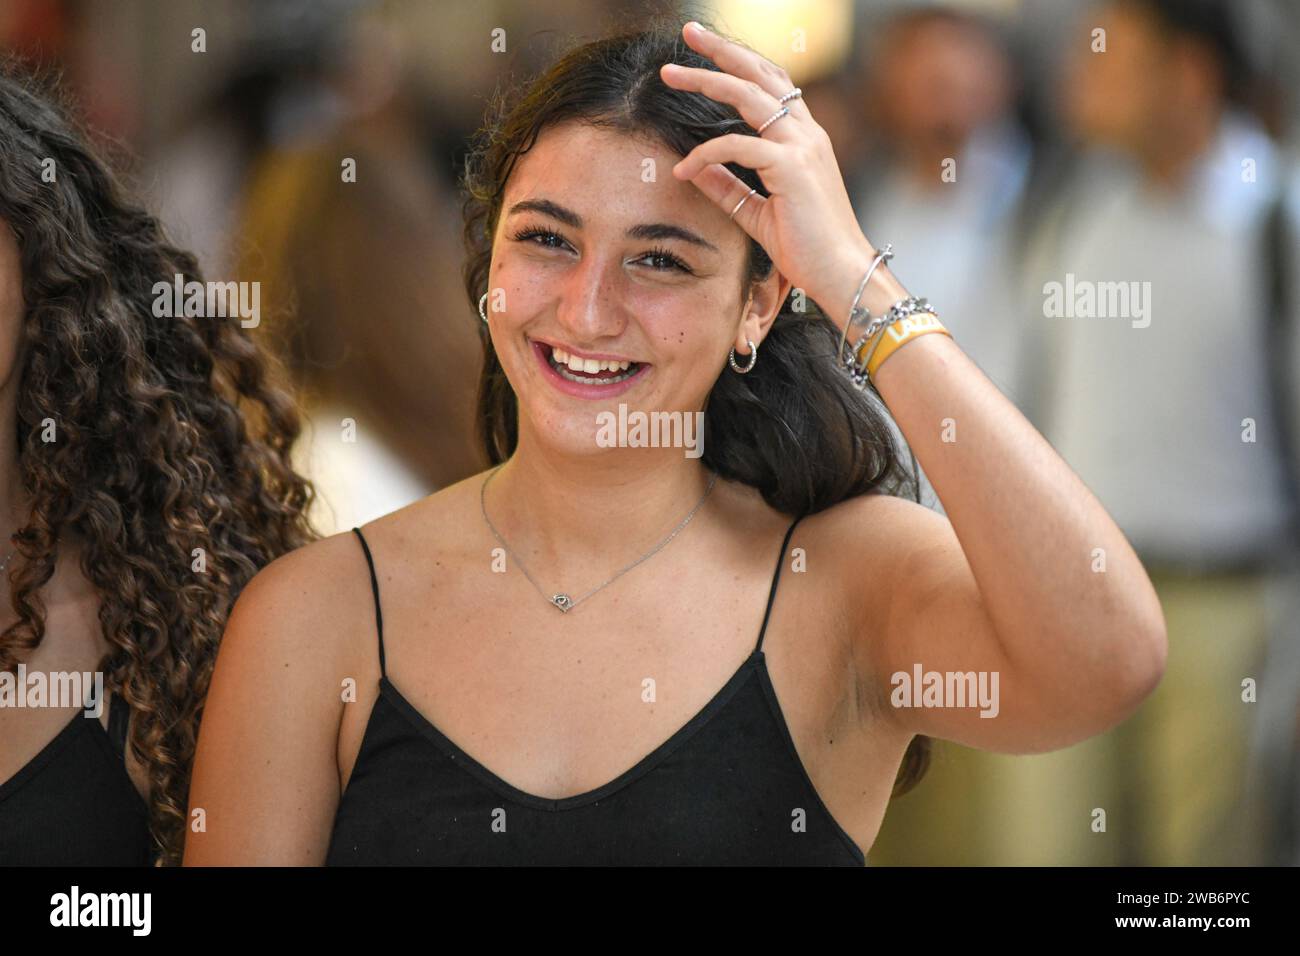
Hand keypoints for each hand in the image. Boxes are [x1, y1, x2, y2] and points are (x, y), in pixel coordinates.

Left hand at [660, 21, 902, 329]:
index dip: (740, 64)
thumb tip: (692, 168)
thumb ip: (727, 188)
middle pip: (761, 75)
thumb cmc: (807, 248)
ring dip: (707, 80)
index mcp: (804, 139)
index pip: (772, 84)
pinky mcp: (793, 168)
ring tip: (671, 74)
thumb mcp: (757, 213)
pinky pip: (739, 147)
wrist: (842, 274)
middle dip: (722, 50)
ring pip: (750, 97)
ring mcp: (803, 147)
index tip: (705, 51)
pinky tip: (683, 169)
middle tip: (689, 31)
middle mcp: (807, 134)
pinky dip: (706, 153)